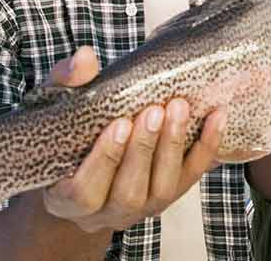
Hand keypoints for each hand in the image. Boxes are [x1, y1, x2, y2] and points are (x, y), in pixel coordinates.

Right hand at [39, 47, 225, 233]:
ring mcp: (140, 208)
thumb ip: (65, 83)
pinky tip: (215, 117)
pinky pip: (190, 177)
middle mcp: (105, 212)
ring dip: (172, 147)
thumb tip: (85, 58)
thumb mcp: (54, 106)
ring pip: (161, 190)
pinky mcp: (167, 195)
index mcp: (66, 199)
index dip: (105, 159)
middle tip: (155, 111)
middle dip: (143, 150)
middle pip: (128, 193)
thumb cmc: (66, 133)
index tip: (119, 124)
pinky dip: (205, 147)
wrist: (84, 158)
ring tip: (179, 108)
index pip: (85, 192)